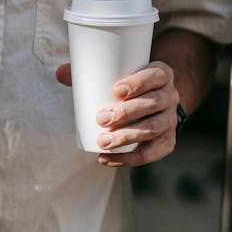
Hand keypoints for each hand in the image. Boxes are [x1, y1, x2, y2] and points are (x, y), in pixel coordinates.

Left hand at [56, 61, 179, 166]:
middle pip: (153, 104)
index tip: (116, 91)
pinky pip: (152, 153)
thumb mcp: (117, 74)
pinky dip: (130, 159)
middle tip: (101, 119)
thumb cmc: (128, 86)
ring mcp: (170, 120)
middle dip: (126, 113)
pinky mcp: (166, 141)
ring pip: (153, 129)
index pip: (156, 75)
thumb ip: (90, 73)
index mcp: (161, 74)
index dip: (138, 83)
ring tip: (103, 142)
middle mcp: (170, 96)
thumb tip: (60, 73)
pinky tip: (108, 159)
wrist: (154, 102)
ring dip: (127, 136)